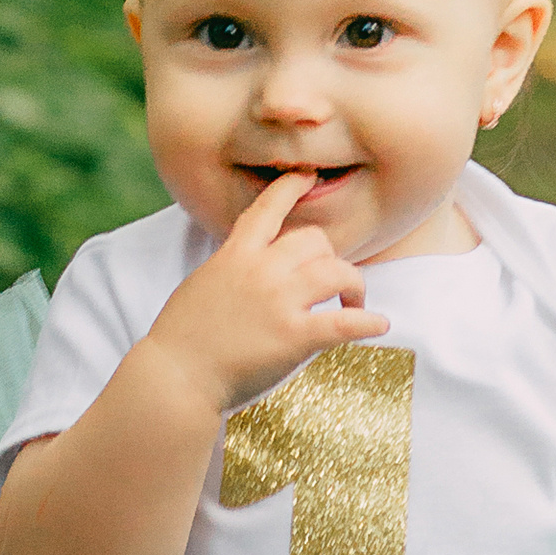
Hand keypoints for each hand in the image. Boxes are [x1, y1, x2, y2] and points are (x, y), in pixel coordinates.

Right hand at [147, 166, 391, 416]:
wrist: (176, 377)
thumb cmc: (182, 339)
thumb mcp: (202, 284)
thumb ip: (231, 269)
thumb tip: (252, 268)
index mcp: (235, 255)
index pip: (267, 209)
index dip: (290, 189)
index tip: (307, 177)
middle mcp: (261, 270)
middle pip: (315, 241)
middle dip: (330, 258)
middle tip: (333, 283)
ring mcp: (279, 301)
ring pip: (337, 272)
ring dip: (354, 286)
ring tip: (355, 303)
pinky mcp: (294, 337)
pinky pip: (345, 322)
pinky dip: (368, 322)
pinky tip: (378, 325)